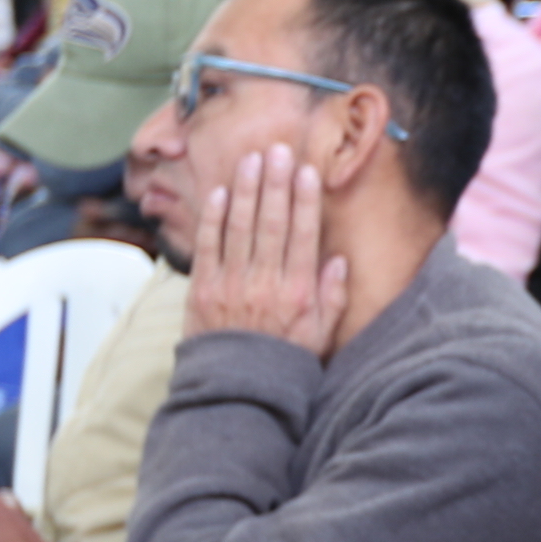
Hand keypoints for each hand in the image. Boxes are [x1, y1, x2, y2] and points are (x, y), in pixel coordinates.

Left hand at [184, 143, 346, 350]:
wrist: (238, 391)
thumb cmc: (284, 361)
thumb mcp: (322, 335)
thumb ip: (333, 297)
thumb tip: (338, 260)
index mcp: (299, 293)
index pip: (303, 236)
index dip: (304, 200)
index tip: (305, 172)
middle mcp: (266, 285)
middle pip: (272, 223)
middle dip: (275, 183)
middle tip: (277, 150)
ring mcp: (232, 286)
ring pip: (240, 228)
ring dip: (245, 190)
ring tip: (250, 160)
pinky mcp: (203, 290)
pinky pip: (208, 246)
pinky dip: (213, 218)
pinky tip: (220, 193)